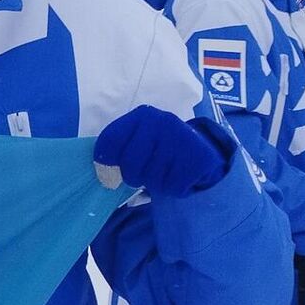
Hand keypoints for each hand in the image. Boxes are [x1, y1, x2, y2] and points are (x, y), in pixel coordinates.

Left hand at [94, 107, 228, 196]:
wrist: (201, 149)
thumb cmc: (159, 148)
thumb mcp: (138, 140)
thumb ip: (118, 151)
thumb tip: (106, 177)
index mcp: (141, 116)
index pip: (110, 140)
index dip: (103, 163)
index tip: (106, 175)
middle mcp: (161, 122)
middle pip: (130, 164)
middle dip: (132, 177)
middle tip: (143, 174)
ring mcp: (181, 139)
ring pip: (152, 179)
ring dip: (155, 184)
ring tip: (164, 172)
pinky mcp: (199, 158)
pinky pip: (172, 187)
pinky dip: (172, 189)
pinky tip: (178, 176)